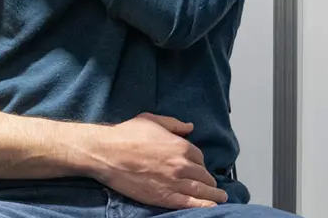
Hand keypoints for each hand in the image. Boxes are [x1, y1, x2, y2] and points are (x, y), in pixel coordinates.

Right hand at [89, 114, 228, 209]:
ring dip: (214, 194)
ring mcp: (175, 182)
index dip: (199, 162)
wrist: (107, 154)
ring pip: (202, 190)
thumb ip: (173, 124)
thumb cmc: (126, 135)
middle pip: (203, 174)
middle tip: (210, 184)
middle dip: (207, 179)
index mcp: (179, 145)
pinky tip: (213, 206)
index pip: (199, 156)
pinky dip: (205, 205)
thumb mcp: (151, 120)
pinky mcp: (166, 197)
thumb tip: (190, 127)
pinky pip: (192, 203)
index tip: (197, 166)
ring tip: (220, 197)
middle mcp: (181, 165)